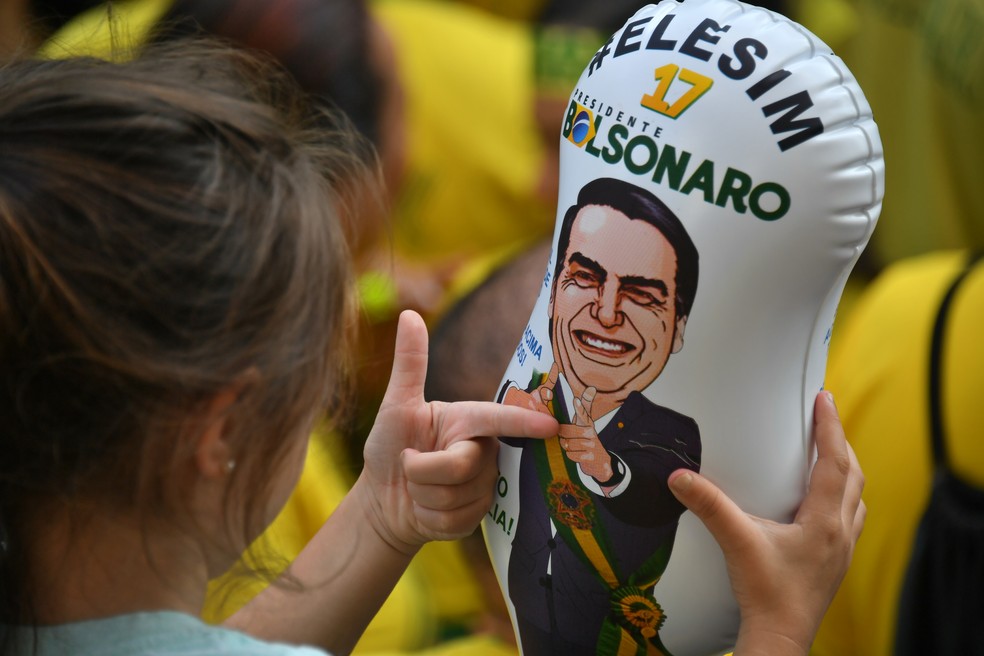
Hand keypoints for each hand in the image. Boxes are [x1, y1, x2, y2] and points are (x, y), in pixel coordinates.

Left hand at [360, 311, 558, 552]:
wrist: (382, 499)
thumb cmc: (389, 445)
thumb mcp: (396, 405)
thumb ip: (410, 363)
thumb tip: (409, 313)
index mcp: (468, 419)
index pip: (497, 419)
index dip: (524, 424)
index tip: (550, 425)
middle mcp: (483, 450)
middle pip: (463, 464)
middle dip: (423, 469)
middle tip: (408, 463)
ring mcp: (483, 486)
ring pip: (457, 494)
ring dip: (423, 494)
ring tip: (417, 487)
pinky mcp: (477, 516)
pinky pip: (455, 519)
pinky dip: (428, 517)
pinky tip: (424, 509)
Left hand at [557, 386, 613, 482]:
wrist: (601, 463)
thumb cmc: (586, 439)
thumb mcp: (584, 422)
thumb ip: (584, 406)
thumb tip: (591, 388)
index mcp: (587, 422)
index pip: (583, 412)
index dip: (579, 407)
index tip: (575, 400)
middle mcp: (591, 431)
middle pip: (566, 431)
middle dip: (562, 435)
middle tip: (567, 437)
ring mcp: (592, 445)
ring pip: (567, 444)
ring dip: (566, 446)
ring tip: (573, 446)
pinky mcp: (591, 457)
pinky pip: (571, 455)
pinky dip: (571, 455)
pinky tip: (577, 454)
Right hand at [668, 391, 864, 655]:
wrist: (781, 637)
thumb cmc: (766, 594)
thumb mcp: (736, 542)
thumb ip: (709, 505)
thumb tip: (679, 477)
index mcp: (824, 519)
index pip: (834, 461)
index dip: (830, 426)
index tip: (825, 398)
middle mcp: (840, 530)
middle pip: (853, 474)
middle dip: (840, 441)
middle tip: (825, 417)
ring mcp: (842, 548)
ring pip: (857, 497)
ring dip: (846, 470)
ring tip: (828, 452)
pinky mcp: (836, 562)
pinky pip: (850, 518)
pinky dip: (843, 497)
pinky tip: (824, 500)